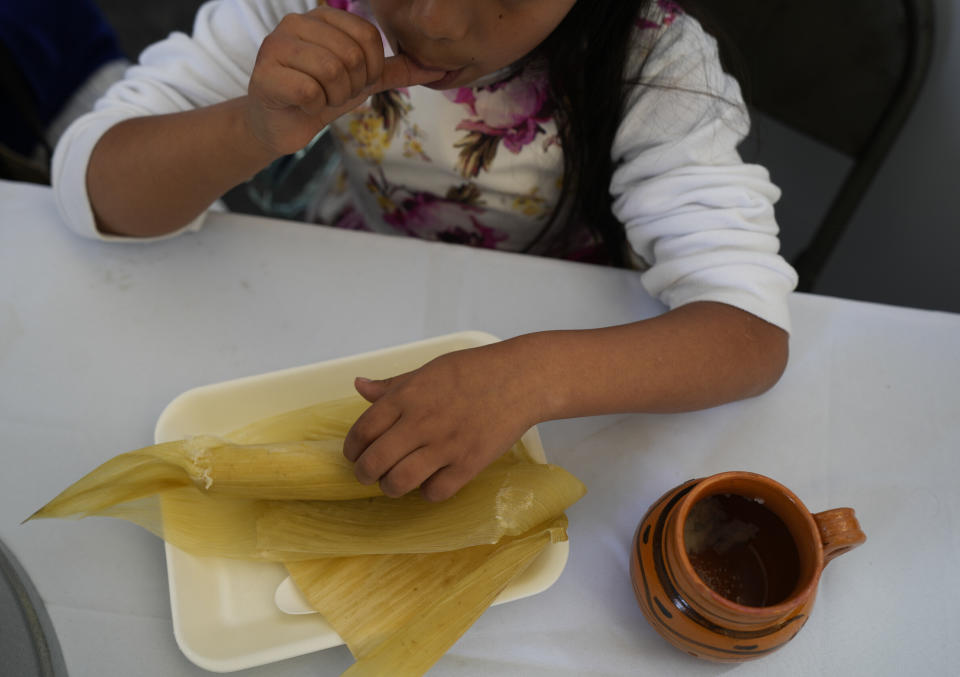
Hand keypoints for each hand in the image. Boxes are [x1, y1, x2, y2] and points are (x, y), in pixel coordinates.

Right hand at [245, 7, 444, 155]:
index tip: (355, 82)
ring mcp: (275, 46)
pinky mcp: (264, 75)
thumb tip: (439, 68)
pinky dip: (314, 108)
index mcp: (323, 18)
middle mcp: (296, 23)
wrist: (282, 124)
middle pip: (351, 55)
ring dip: (333, 98)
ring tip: (320, 99)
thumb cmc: (322, 96)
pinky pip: (308, 92)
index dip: (371, 69)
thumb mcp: (363, 81)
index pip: (368, 36)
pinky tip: (303, 106)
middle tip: (334, 94)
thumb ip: (396, 71)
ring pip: (331, 72)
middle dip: (352, 87)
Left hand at [343, 344, 541, 501]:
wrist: (520, 378)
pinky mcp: (469, 463)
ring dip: (391, 487)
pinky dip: (427, 493)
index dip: (352, 449)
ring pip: (400, 482)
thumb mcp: (428, 370)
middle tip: (369, 475)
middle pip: (375, 461)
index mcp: (407, 396)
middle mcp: (421, 422)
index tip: (354, 454)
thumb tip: (359, 385)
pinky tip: (431, 483)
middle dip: (364, 474)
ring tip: (395, 483)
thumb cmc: (474, 370)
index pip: (362, 430)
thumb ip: (392, 384)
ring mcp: (446, 445)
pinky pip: (436, 491)